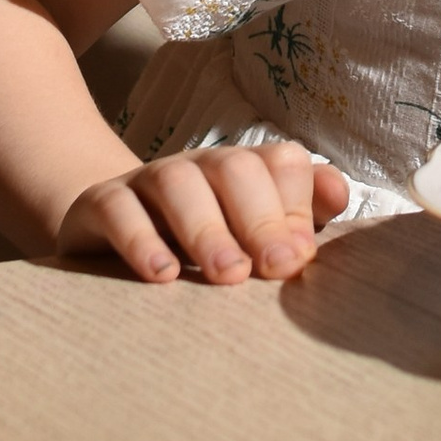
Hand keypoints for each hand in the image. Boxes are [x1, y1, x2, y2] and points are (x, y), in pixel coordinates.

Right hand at [57, 141, 348, 284]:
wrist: (109, 231)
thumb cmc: (202, 238)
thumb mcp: (253, 231)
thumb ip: (302, 216)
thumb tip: (339, 195)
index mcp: (246, 170)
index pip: (283, 165)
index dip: (297, 206)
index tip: (302, 257)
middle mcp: (200, 167)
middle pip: (235, 169)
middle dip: (261, 219)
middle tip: (275, 269)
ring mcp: (149, 180)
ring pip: (178, 184)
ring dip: (207, 229)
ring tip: (226, 275)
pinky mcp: (101, 204)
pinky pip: (118, 210)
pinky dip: (140, 240)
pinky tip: (162, 275)